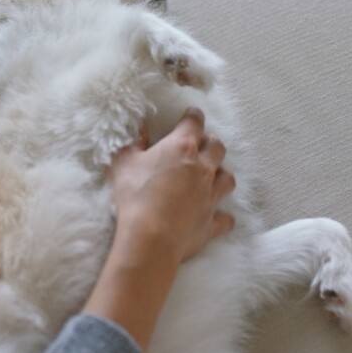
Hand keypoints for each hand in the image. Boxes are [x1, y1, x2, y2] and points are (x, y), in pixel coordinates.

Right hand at [109, 108, 235, 268]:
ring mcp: (210, 195)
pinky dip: (222, 215)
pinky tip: (216, 215)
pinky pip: (226, 218)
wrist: (150, 237)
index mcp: (182, 147)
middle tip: (200, 145)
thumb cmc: (134, 195)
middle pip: (217, 147)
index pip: (194, 122)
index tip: (191, 114)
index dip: (193, 115)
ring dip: (221, 174)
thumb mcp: (124, 162)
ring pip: (228, 178)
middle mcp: (203, 168)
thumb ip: (134, 142)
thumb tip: (141, 125)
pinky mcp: (211, 221)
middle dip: (211, 142)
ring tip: (211, 176)